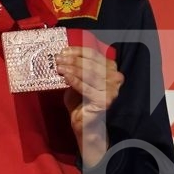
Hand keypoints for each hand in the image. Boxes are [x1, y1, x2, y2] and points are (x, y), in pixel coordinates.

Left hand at [56, 44, 122, 164]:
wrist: (84, 123)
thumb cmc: (80, 100)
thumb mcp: (78, 80)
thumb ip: (76, 68)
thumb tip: (63, 56)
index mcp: (111, 69)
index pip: (94, 55)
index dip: (78, 51)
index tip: (64, 51)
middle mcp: (115, 78)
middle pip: (91, 64)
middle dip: (72, 60)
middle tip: (58, 59)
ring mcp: (112, 90)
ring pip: (89, 74)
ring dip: (72, 69)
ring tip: (59, 67)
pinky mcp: (105, 100)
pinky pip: (86, 87)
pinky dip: (75, 81)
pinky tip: (65, 77)